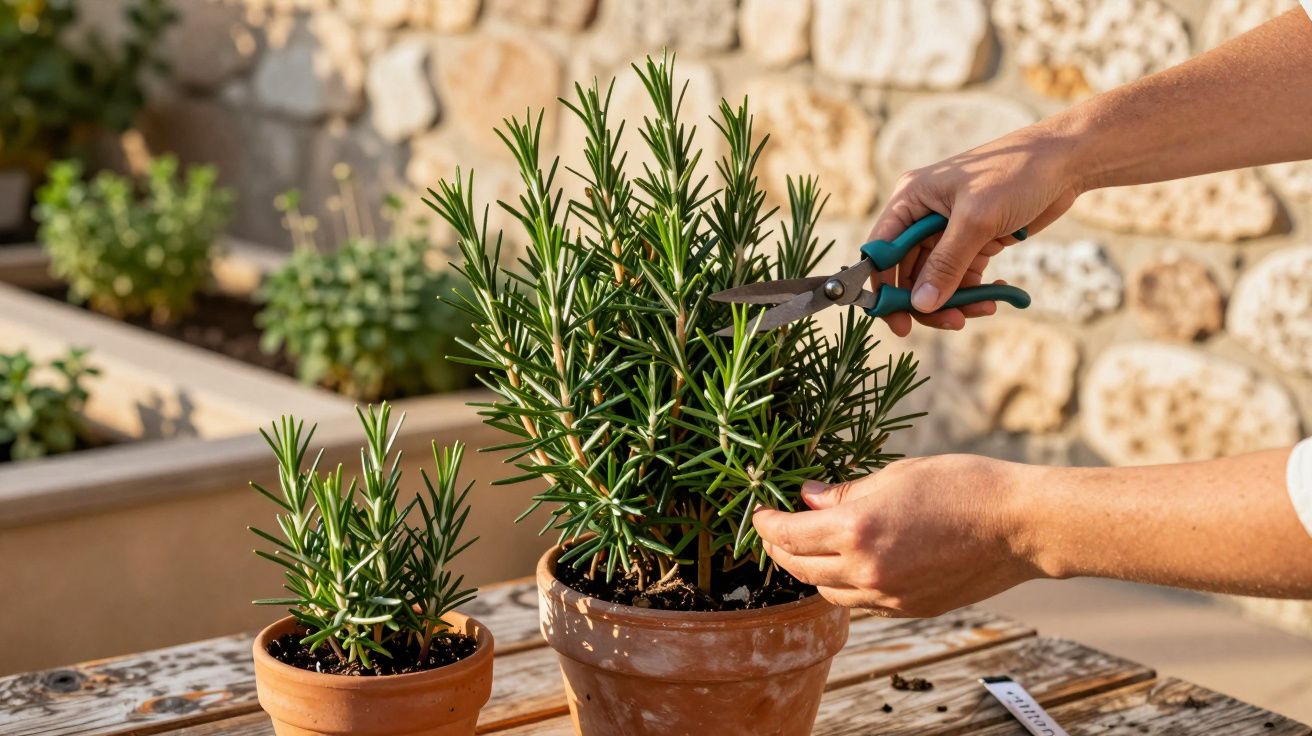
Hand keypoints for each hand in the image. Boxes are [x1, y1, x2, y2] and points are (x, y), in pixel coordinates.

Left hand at [752, 455, 1041, 615]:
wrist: (1020, 526)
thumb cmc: (963, 486)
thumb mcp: (895, 475)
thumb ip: (845, 492)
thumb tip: (808, 498)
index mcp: (857, 532)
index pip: (790, 537)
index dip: (767, 525)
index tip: (760, 514)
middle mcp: (866, 572)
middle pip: (801, 570)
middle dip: (781, 550)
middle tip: (776, 530)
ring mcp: (889, 596)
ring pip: (829, 593)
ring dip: (812, 571)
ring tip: (811, 547)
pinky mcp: (911, 609)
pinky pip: (862, 603)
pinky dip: (846, 586)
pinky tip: (851, 564)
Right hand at [871, 124, 1084, 335]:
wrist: (1066, 161)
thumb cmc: (1015, 174)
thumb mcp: (976, 220)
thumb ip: (946, 265)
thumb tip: (921, 305)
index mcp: (910, 200)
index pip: (881, 251)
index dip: (883, 288)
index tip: (898, 322)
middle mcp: (923, 216)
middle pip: (909, 273)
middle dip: (928, 301)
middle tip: (952, 323)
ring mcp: (949, 230)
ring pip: (938, 280)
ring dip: (956, 301)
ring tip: (983, 310)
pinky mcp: (975, 240)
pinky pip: (963, 277)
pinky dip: (975, 292)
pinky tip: (996, 296)